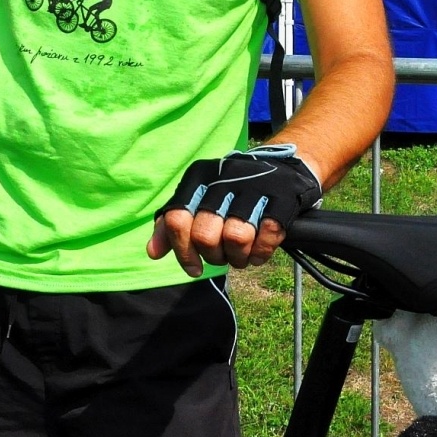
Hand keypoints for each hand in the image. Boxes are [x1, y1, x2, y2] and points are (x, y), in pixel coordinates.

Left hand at [147, 145, 322, 275]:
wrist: (283, 167)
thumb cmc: (232, 191)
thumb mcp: (198, 199)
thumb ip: (172, 224)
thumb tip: (153, 253)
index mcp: (199, 176)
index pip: (177, 219)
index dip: (183, 252)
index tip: (194, 268)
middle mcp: (224, 177)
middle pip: (205, 234)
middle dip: (213, 256)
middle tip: (222, 256)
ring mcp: (256, 186)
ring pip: (236, 237)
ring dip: (238, 257)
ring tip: (241, 255)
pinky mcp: (283, 198)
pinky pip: (267, 236)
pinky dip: (261, 253)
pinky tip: (259, 251)